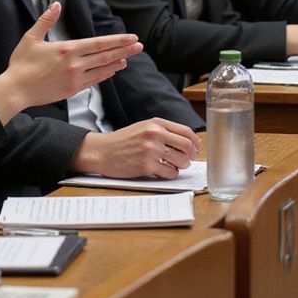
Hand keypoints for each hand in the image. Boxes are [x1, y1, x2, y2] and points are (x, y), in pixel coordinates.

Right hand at [0, 3, 143, 124]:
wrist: (16, 89)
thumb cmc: (21, 63)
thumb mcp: (31, 37)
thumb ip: (46, 20)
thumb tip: (56, 4)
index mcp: (67, 49)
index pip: (99, 43)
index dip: (117, 40)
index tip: (131, 37)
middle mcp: (75, 64)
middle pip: (105, 55)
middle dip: (124, 50)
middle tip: (139, 46)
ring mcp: (75, 78)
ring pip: (102, 69)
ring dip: (117, 62)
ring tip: (129, 58)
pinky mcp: (73, 90)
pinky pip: (94, 81)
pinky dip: (105, 74)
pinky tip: (112, 70)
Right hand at [72, 118, 200, 179]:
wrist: (102, 151)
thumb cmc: (123, 141)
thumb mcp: (143, 128)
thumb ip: (164, 132)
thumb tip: (190, 143)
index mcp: (155, 123)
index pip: (186, 131)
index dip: (195, 142)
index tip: (196, 148)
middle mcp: (155, 134)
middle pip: (187, 146)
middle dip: (189, 155)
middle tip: (185, 160)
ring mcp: (151, 150)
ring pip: (182, 161)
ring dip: (180, 166)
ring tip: (171, 166)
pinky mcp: (147, 166)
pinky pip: (170, 173)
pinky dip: (169, 174)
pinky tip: (161, 171)